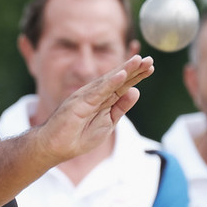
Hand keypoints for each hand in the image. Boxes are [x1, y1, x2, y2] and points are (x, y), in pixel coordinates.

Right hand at [35, 55, 153, 161]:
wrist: (56, 146)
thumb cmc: (78, 136)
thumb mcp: (107, 123)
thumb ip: (120, 107)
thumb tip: (136, 91)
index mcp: (103, 99)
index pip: (123, 85)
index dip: (136, 75)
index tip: (150, 66)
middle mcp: (95, 94)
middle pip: (118, 79)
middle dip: (134, 69)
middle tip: (149, 60)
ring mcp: (86, 96)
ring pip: (109, 81)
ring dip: (124, 70)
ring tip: (138, 61)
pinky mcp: (79, 102)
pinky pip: (97, 91)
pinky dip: (110, 83)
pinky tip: (121, 76)